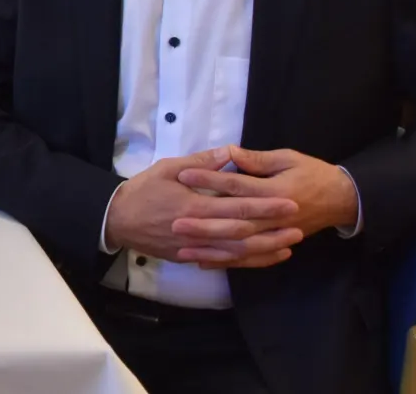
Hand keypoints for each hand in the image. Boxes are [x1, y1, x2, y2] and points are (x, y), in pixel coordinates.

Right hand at [105, 147, 301, 269]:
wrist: (117, 219)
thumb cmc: (143, 190)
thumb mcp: (167, 168)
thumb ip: (200, 163)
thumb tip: (228, 153)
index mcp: (194, 206)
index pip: (237, 207)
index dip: (265, 206)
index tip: (289, 202)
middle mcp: (198, 230)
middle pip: (242, 233)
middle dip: (272, 228)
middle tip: (298, 223)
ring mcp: (195, 247)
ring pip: (237, 252)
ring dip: (266, 249)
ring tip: (290, 243)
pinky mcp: (191, 257)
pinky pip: (224, 262)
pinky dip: (248, 261)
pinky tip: (266, 256)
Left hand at [173, 145, 359, 264]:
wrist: (342, 199)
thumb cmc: (312, 173)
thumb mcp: (287, 159)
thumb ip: (257, 160)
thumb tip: (229, 152)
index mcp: (274, 191)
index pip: (235, 186)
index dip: (209, 180)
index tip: (183, 175)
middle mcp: (273, 217)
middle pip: (233, 222)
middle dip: (204, 223)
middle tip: (174, 222)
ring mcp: (274, 235)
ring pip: (239, 246)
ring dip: (211, 249)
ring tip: (183, 249)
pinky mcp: (275, 244)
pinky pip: (249, 258)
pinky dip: (227, 262)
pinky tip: (204, 263)